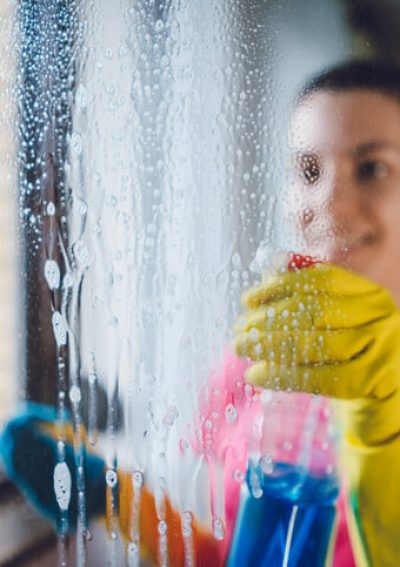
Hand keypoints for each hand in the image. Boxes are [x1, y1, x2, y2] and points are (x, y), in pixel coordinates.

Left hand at [234, 263, 399, 444]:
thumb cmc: (349, 352)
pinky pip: (321, 378)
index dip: (280, 286)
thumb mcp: (335, 320)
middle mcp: (379, 315)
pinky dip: (283, 376)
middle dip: (269, 318)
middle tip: (239, 328)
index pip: (321, 279)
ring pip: (316, 343)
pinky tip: (256, 374)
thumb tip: (267, 270)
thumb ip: (307, 295)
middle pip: (315, 311)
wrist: (387, 394)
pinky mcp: (373, 381)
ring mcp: (381, 348)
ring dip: (270, 345)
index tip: (248, 299)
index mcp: (367, 292)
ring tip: (241, 347)